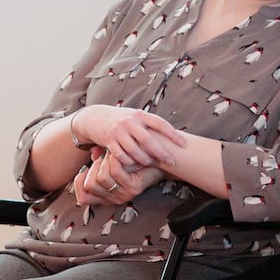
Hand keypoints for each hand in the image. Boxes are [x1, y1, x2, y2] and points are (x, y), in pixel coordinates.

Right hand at [72, 148, 165, 205]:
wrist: (160, 160)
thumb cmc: (135, 159)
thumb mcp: (113, 162)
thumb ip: (100, 160)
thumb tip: (92, 153)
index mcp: (108, 197)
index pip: (83, 198)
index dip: (80, 182)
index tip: (86, 169)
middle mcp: (115, 199)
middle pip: (90, 186)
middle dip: (93, 168)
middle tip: (102, 159)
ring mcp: (125, 195)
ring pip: (101, 178)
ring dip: (103, 163)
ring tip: (110, 156)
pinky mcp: (134, 188)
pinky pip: (115, 172)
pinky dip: (113, 161)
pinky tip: (116, 155)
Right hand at [73, 105, 187, 171]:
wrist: (95, 117)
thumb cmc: (123, 120)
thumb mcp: (137, 117)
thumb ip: (151, 125)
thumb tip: (175, 137)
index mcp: (140, 114)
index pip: (160, 124)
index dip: (173, 134)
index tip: (184, 144)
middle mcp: (129, 121)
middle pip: (148, 140)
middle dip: (161, 152)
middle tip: (172, 162)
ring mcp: (118, 131)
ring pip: (135, 150)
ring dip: (145, 160)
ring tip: (153, 164)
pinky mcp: (108, 140)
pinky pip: (121, 155)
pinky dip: (129, 162)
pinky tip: (135, 165)